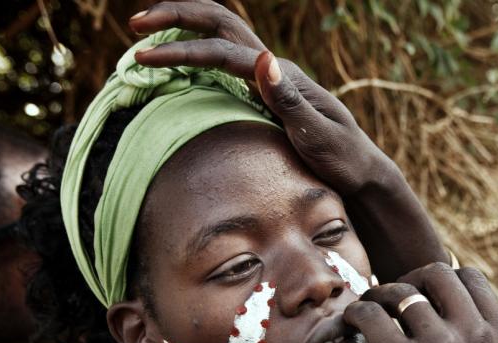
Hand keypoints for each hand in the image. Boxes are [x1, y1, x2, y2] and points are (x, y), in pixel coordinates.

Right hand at [129, 0, 397, 197]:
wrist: (361, 170)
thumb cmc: (343, 158)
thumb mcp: (319, 135)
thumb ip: (291, 100)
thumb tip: (265, 58)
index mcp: (282, 75)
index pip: (223, 51)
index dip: (181, 51)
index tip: (143, 57)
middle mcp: (274, 69)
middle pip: (221, 22)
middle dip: (177, 15)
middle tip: (136, 23)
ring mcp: (269, 77)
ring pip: (222, 34)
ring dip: (184, 25)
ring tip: (144, 33)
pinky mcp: (265, 91)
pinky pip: (225, 59)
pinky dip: (196, 48)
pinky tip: (175, 60)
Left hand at [344, 263, 497, 342]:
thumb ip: (479, 341)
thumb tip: (450, 304)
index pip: (470, 278)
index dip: (440, 282)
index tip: (421, 297)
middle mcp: (476, 336)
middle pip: (437, 275)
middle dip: (410, 280)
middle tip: (392, 300)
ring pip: (401, 292)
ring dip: (379, 297)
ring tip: (369, 314)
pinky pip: (371, 315)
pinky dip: (357, 314)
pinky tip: (352, 326)